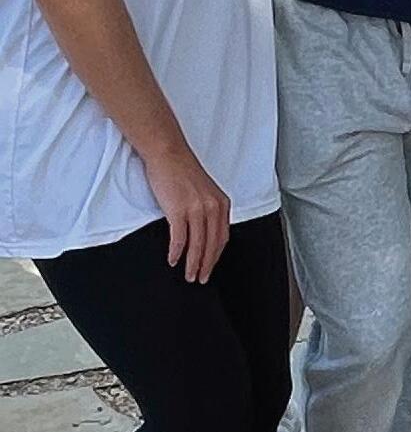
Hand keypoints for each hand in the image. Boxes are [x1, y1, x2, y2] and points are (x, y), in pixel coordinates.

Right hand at [144, 146, 230, 282]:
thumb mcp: (205, 191)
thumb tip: (205, 231)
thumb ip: (208, 209)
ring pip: (197, 245)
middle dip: (206, 265)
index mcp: (222, 204)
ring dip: (193, 264)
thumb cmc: (182, 170)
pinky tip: (173, 260)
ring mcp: (197, 209)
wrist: (167, 153)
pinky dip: (177, 252)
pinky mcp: (179, 210)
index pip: (222, 237)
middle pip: (212, 245)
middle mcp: (213, 207)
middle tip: (201, 278)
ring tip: (189, 275)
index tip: (210, 266)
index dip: (216, 255)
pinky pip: (179, 238)